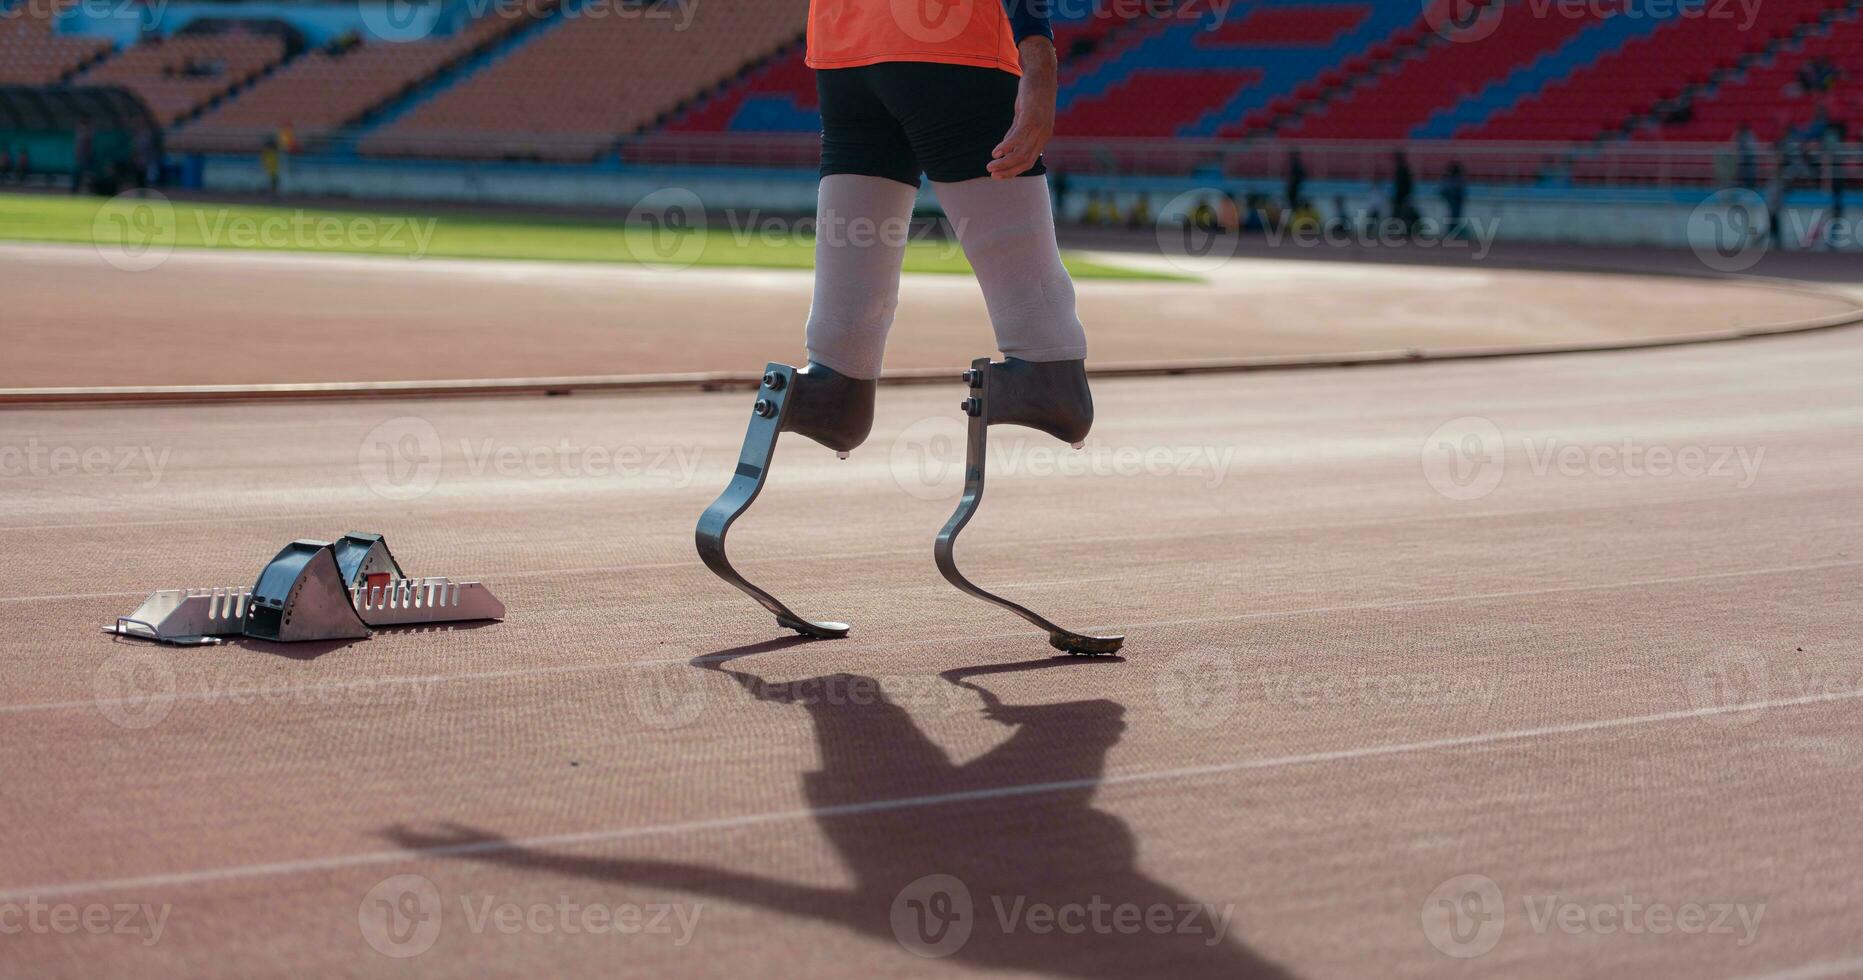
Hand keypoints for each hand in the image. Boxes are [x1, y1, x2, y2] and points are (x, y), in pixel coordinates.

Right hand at [989, 37, 1057, 178]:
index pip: (1029, 161)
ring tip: (990, 166)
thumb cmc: (1032, 93)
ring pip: (1021, 153)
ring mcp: (1038, 127)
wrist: (1042, 73)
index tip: (999, 175)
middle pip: (1025, 161)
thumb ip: (1016, 131)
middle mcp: (1043, 135)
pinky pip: (1018, 137)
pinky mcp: (1031, 117)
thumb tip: (1006, 148)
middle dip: (1007, 170)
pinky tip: (995, 152)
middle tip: (992, 175)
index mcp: (1043, 137)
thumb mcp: (1023, 115)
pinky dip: (1006, 147)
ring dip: (1004, 162)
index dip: (1013, 171)